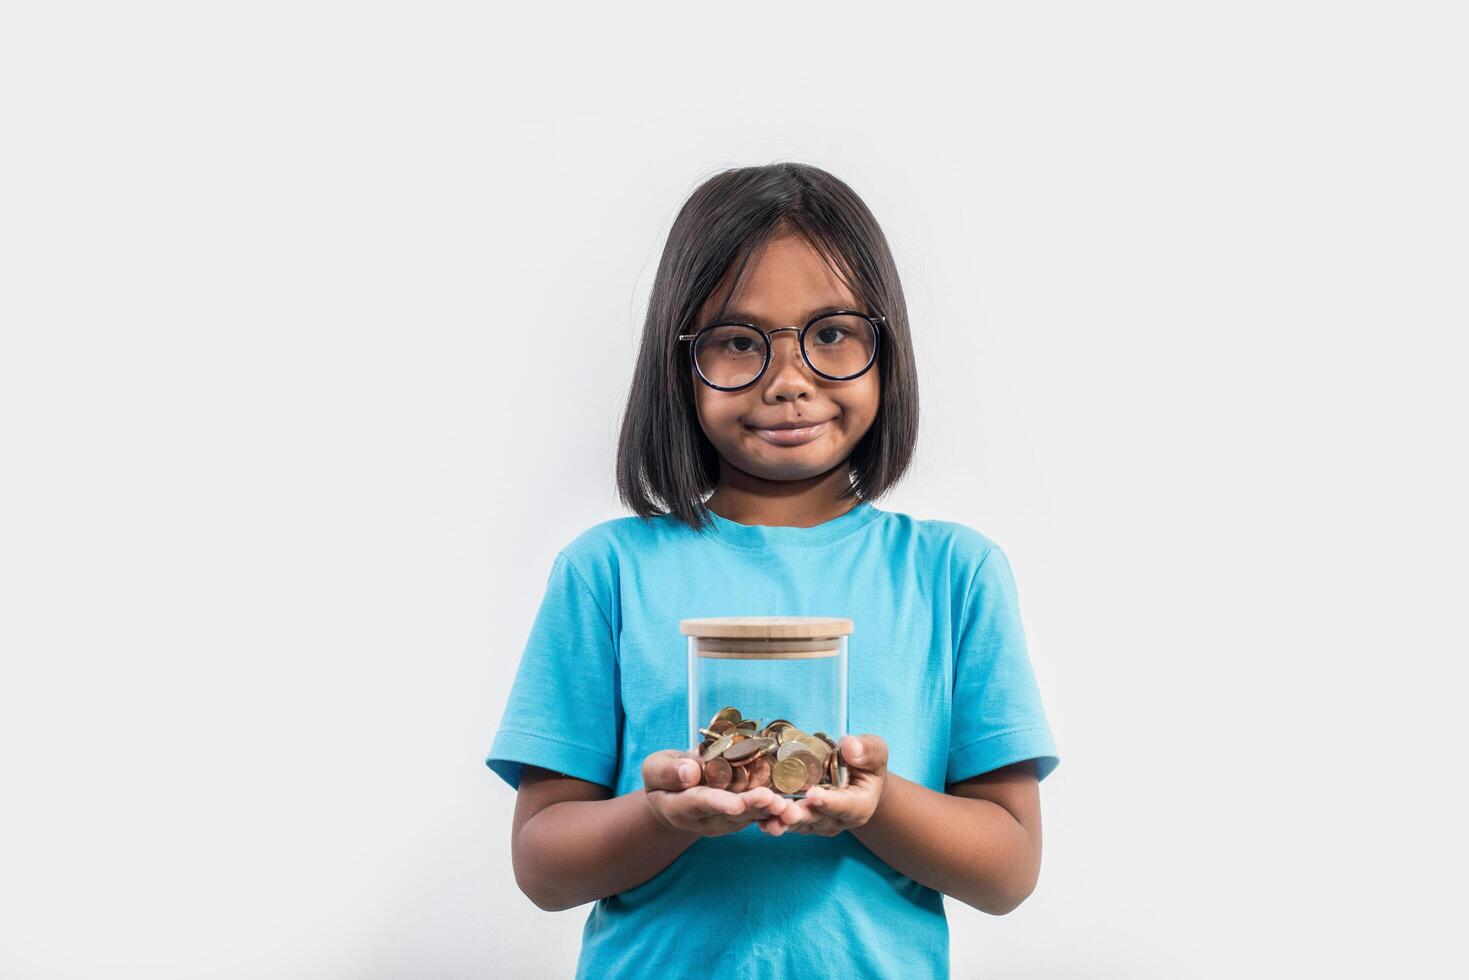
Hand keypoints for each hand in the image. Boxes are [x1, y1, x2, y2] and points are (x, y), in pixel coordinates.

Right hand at [641, 748, 789, 836]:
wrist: (676, 795)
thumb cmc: (665, 777)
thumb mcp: (655, 768)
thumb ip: (668, 771)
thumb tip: (690, 772)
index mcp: (680, 807)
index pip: (700, 803)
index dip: (718, 803)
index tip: (735, 803)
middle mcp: (705, 820)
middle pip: (731, 813)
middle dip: (751, 806)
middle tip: (770, 798)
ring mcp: (725, 822)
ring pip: (749, 817)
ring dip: (769, 811)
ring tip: (786, 803)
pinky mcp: (742, 818)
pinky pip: (759, 815)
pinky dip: (775, 810)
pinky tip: (792, 802)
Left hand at [757, 734, 887, 837]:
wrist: (856, 779)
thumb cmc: (866, 762)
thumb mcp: (875, 750)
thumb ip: (867, 750)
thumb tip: (850, 747)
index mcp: (859, 806)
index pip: (844, 806)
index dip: (829, 802)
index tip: (813, 795)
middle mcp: (838, 821)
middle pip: (817, 819)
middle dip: (799, 815)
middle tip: (784, 810)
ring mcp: (817, 823)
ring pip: (798, 824)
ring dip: (781, 820)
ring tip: (767, 818)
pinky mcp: (800, 821)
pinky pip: (785, 822)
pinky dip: (771, 820)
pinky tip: (756, 819)